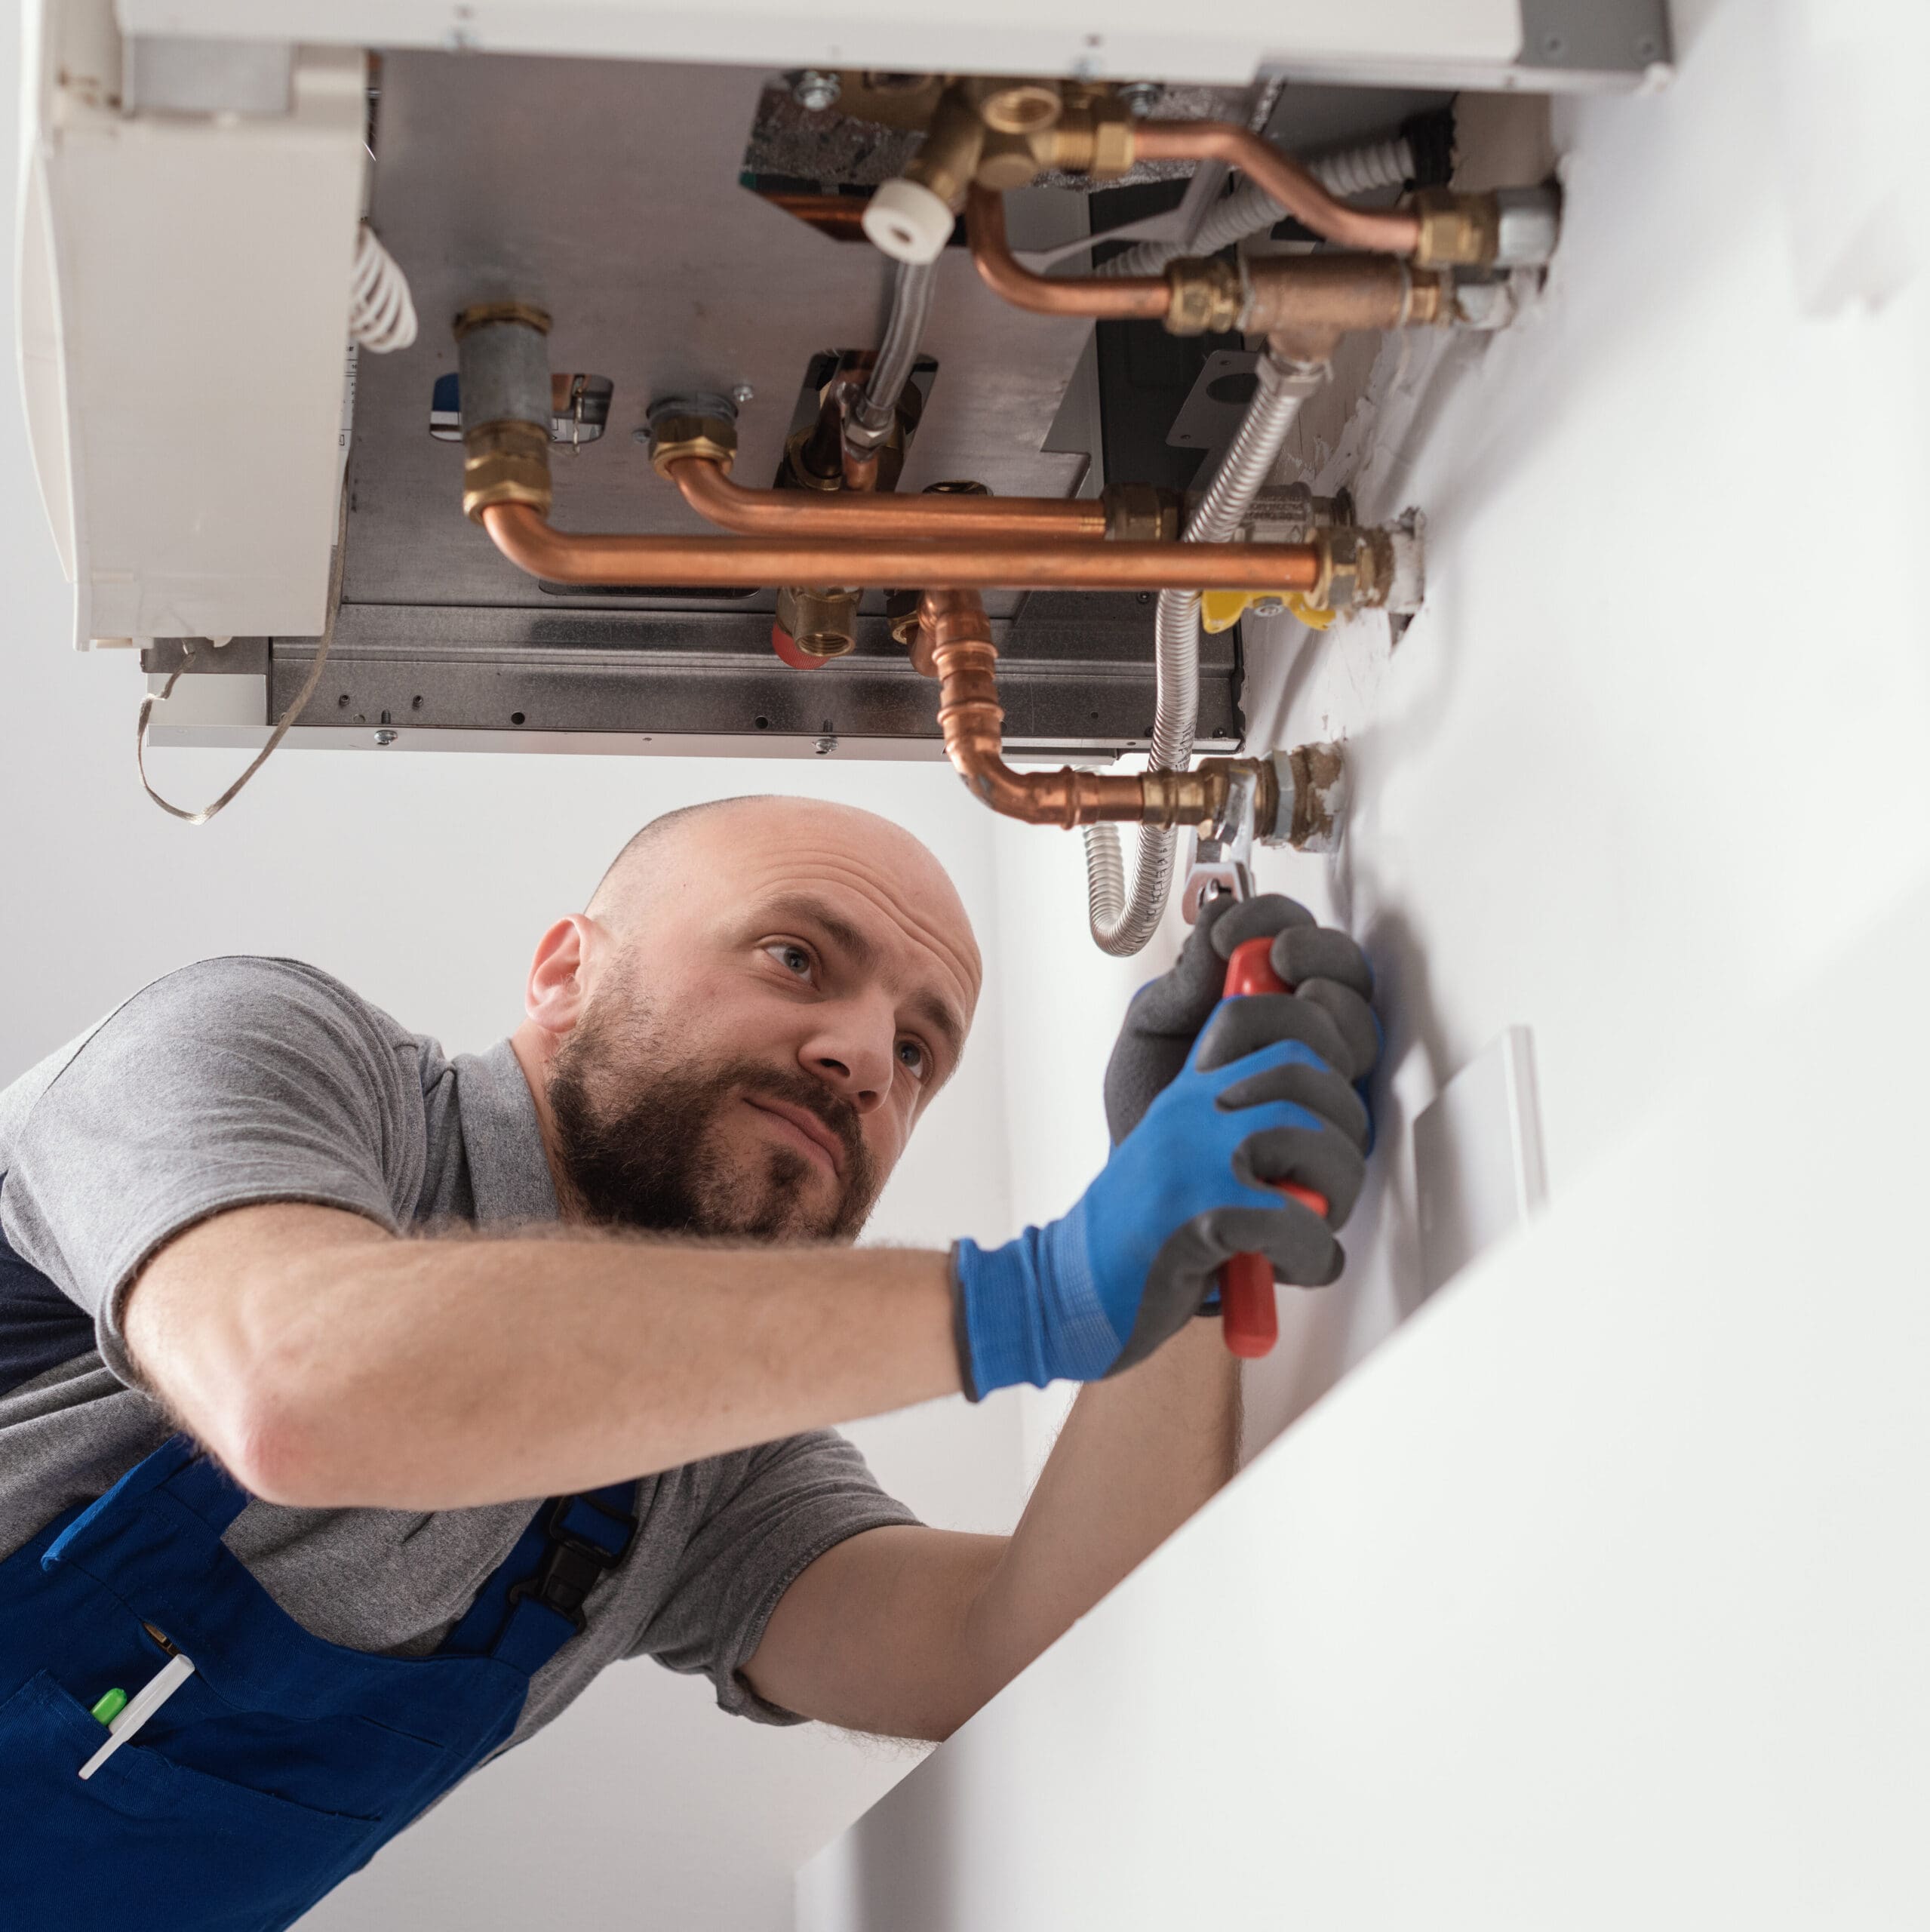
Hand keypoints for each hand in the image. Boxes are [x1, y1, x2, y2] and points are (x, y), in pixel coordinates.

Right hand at [950, 993, 1369, 1396]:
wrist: (1074, 1293)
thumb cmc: (1148, 1236)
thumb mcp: (1189, 1156)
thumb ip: (1244, 1125)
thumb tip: (1338, 1113)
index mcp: (1189, 1090)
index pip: (1257, 1018)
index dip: (1314, 1038)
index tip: (1327, 1097)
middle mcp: (1189, 1109)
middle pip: (1303, 1071)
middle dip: (1344, 1131)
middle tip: (1330, 1184)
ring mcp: (1192, 1156)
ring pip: (1312, 1137)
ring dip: (1335, 1195)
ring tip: (1314, 1230)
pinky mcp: (1200, 1214)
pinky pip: (1299, 1221)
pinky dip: (1313, 1256)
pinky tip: (1289, 1270)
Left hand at [1103, 893, 1378, 1142]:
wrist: (1141, 1190)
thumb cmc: (1148, 1107)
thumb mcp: (1150, 1030)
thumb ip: (1184, 982)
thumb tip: (1216, 929)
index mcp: (1263, 994)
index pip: (1292, 934)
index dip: (1271, 920)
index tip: (1228, 933)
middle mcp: (1307, 1034)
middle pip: (1347, 975)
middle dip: (1319, 955)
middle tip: (1278, 959)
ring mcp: (1327, 1084)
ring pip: (1361, 1034)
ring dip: (1326, 1015)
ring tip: (1282, 1022)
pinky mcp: (1334, 1139)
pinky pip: (1356, 1107)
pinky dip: (1324, 1084)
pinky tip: (1277, 1083)